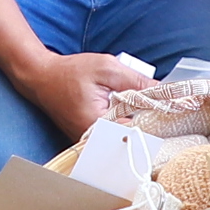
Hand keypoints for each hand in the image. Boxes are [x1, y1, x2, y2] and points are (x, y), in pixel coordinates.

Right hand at [18, 49, 154, 139]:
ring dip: (133, 118)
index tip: (167, 105)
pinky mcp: (89, 136)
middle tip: (152, 99)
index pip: (138, 131)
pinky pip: (113, 131)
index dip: (155, 117)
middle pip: (132, 134)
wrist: (42, 76)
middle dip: (144, 116)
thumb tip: (163, 89)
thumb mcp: (107, 68)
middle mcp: (94, 140)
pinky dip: (121, 119)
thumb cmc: (70, 71)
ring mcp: (90, 140)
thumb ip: (136, 80)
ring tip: (134, 101)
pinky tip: (122, 106)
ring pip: (123, 133)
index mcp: (99, 125)